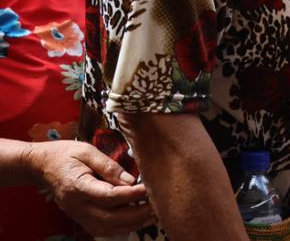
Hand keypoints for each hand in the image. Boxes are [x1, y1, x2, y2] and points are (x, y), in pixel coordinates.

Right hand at [28, 139, 153, 234]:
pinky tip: (135, 220)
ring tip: (151, 215)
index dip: (132, 195)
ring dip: (131, 224)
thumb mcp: (87, 151)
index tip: (149, 189)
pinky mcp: (79, 217)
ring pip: (106, 227)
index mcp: (77, 186)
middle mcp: (76, 205)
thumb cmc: (65, 154)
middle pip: (110, 217)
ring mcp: (76, 214)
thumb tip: (130, 180)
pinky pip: (100, 229)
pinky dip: (119, 228)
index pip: (109, 196)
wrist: (40, 166)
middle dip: (136, 213)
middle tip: (156, 204)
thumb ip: (109, 166)